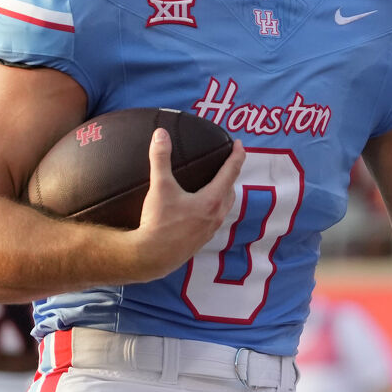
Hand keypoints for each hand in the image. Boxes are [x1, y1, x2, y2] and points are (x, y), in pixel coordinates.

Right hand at [127, 131, 245, 280]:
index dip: (237, 156)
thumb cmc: (158, 223)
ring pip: (224, 207)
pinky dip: (214, 208)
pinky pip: (214, 219)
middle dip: (231, 175)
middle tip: (226, 163)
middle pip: (230, 190)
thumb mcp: (160, 187)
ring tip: (216, 185)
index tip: (239, 144)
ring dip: (224, 193)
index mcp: (211, 200)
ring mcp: (210, 230)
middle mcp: (216, 215)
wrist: (152, 257)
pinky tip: (200, 209)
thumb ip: (160, 159)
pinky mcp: (201, 240)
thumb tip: (160, 135)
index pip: (230, 172)